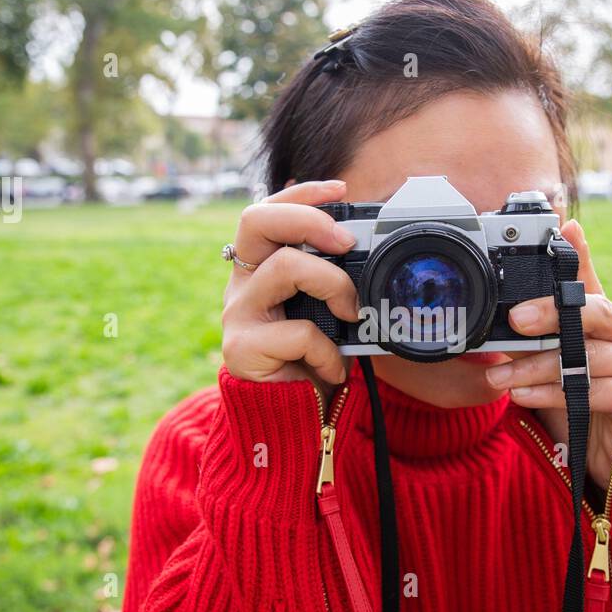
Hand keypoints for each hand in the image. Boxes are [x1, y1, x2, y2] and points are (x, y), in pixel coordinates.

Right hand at [221, 180, 359, 398]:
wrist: (288, 423)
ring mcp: (238, 315)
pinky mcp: (242, 350)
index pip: (266, 212)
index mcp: (259, 270)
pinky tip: (333, 370)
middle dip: (308, 219)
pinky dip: (327, 350)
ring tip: (351, 314)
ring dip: (333, 285)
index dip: (301, 193)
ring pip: (284, 267)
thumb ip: (333, 283)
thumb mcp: (325, 314)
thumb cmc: (308, 364)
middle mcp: (241, 285)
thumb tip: (373, 252)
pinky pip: (297, 332)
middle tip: (346, 242)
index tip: (342, 189)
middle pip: (256, 220)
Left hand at [485, 219, 611, 490]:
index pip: (591, 282)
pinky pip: (592, 392)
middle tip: (514, 320)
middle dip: (551, 314)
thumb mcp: (555, 364)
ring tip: (499, 376)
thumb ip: (537, 335)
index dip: (580, 255)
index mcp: (610, 321)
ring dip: (537, 367)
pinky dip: (551, 394)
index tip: (563, 231)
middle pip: (594, 314)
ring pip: (587, 358)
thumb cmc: (581, 404)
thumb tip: (505, 306)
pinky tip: (521, 395)